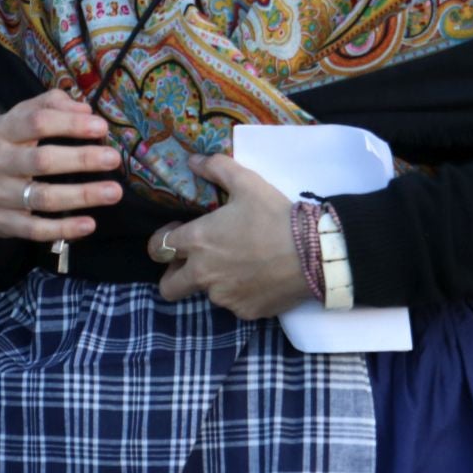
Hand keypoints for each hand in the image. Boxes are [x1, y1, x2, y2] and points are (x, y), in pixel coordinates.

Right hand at [0, 90, 123, 241]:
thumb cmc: (1, 147)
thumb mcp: (15, 119)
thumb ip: (49, 106)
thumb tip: (86, 110)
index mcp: (2, 131)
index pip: (37, 123)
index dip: (70, 124)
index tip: (101, 127)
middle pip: (42, 161)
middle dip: (81, 159)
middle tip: (113, 158)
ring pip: (42, 197)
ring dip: (81, 195)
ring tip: (113, 192)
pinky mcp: (3, 223)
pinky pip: (35, 230)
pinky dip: (63, 229)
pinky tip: (89, 224)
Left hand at [152, 153, 312, 319]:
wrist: (313, 254)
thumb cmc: (275, 216)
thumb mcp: (246, 182)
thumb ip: (216, 168)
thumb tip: (193, 160)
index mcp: (198, 242)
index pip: (158, 248)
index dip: (163, 240)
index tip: (180, 233)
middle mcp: (204, 274)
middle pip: (169, 286)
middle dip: (174, 275)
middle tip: (192, 262)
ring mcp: (224, 297)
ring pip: (206, 293)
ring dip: (213, 281)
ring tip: (239, 263)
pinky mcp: (245, 312)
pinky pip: (234, 303)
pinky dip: (240, 293)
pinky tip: (258, 277)